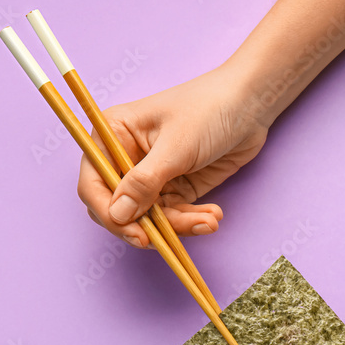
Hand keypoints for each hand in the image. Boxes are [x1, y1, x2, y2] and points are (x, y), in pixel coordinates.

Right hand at [77, 64, 268, 247]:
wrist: (251, 104)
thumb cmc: (208, 109)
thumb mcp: (176, 146)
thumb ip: (145, 182)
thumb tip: (118, 216)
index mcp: (113, 135)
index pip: (94, 183)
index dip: (109, 213)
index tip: (134, 233)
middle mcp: (126, 157)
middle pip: (119, 208)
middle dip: (144, 226)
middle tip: (166, 239)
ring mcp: (152, 175)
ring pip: (150, 217)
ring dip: (178, 226)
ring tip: (209, 220)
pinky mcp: (176, 188)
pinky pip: (174, 216)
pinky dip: (192, 221)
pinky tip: (212, 217)